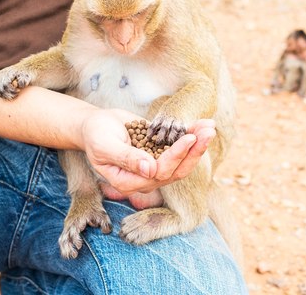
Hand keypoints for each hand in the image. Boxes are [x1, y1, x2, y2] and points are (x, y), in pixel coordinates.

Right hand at [81, 109, 214, 195]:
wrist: (96, 125)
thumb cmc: (96, 135)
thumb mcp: (105, 146)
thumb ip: (126, 158)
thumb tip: (150, 170)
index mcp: (131, 181)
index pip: (160, 173)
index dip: (176, 156)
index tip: (189, 137)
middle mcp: (146, 178)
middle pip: (177, 170)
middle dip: (194, 151)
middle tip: (208, 132)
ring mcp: (155, 166)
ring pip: (182, 161)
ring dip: (197, 144)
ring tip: (209, 126)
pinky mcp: (161, 153)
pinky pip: (180, 148)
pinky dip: (192, 136)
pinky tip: (203, 123)